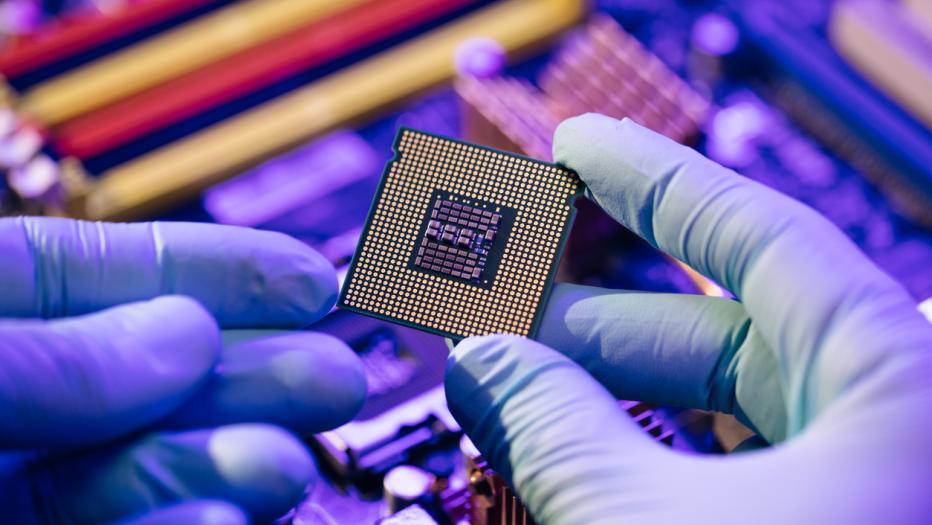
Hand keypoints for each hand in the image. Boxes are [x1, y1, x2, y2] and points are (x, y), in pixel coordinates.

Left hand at [0, 218, 365, 523]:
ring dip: (222, 465)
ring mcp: (12, 488)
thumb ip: (51, 356)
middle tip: (334, 381)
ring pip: (135, 472)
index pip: (103, 275)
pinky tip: (220, 519)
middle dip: (250, 378)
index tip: (309, 280)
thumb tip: (188, 333)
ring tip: (281, 468)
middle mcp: (8, 406)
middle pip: (147, 381)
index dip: (218, 270)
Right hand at [445, 115, 931, 523]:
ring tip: (525, 397)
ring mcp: (867, 481)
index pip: (755, 234)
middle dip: (597, 319)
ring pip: (726, 411)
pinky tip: (594, 464)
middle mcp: (892, 418)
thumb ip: (562, 436)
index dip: (652, 180)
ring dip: (616, 400)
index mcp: (895, 381)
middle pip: (725, 330)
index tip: (578, 147)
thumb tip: (481, 364)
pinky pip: (737, 473)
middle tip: (503, 312)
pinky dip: (655, 461)